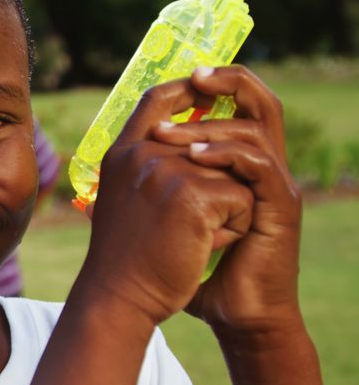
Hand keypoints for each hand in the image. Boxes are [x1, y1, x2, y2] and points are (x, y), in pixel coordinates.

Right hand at [78, 66, 267, 324]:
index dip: (186, 89)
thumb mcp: (123, 201)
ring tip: (190, 238)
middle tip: (180, 229)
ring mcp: (167, 171)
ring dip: (224, 210)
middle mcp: (141, 155)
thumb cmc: (124, 260)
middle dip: (213, 186)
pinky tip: (201, 247)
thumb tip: (177, 146)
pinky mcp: (195, 194)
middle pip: (206, 144)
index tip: (206, 89)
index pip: (156, 100)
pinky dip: (232, 229)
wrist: (118, 297)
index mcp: (122, 154)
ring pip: (230, 175)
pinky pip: (241, 199)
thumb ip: (143, 170)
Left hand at [151, 66, 301, 337]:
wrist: (234, 311)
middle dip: (227, 83)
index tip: (180, 73)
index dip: (215, 83)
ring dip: (210, 126)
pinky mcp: (281, 207)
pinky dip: (227, 155)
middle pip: (261, 102)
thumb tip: (103, 180)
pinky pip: (259, 166)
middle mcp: (264, 167)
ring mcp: (276, 185)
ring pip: (255, 130)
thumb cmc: (197, 270)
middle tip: (193, 75)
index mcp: (241, 163)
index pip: (238, 104)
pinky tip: (195, 159)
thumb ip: (149, 195)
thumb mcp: (167, 222)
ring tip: (168, 135)